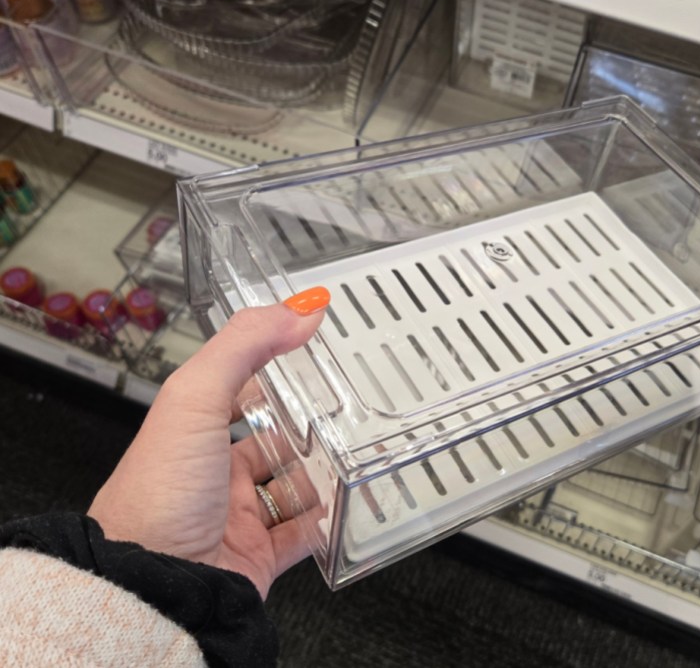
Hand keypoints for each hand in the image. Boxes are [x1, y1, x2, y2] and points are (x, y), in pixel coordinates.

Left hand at [88, 288, 328, 597]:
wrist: (152, 583)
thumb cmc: (157, 493)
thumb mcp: (195, 397)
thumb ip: (245, 345)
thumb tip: (300, 308)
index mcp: (192, 430)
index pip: (236, 386)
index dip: (269, 364)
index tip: (308, 344)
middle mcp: (213, 472)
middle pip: (270, 438)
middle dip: (306, 423)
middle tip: (345, 404)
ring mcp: (237, 515)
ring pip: (291, 484)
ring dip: (321, 471)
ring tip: (355, 450)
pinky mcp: (259, 555)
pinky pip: (303, 533)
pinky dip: (327, 521)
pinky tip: (347, 504)